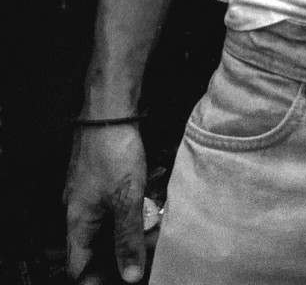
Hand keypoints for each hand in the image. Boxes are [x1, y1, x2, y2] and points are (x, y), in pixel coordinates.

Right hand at [64, 125, 147, 283]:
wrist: (110, 110)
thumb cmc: (114, 151)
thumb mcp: (126, 199)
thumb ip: (128, 239)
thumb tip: (131, 276)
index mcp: (78, 222)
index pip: (80, 267)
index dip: (98, 279)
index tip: (124, 280)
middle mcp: (78, 211)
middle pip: (96, 249)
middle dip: (122, 256)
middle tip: (147, 259)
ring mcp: (89, 194)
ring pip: (108, 227)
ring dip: (129, 234)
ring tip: (155, 237)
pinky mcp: (102, 180)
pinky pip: (114, 209)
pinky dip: (130, 216)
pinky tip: (150, 214)